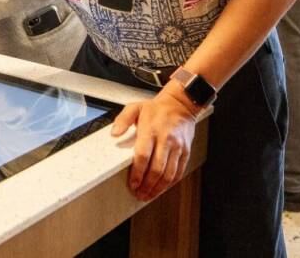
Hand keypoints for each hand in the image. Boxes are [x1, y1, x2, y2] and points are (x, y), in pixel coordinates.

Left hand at [110, 87, 197, 201]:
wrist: (181, 104)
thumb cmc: (156, 107)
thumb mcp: (135, 107)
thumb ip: (122, 120)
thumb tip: (114, 133)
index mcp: (151, 130)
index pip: (143, 156)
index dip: (137, 173)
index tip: (132, 183)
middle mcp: (165, 140)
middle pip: (156, 169)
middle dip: (147, 185)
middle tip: (139, 194)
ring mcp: (177, 147)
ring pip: (169, 174)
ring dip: (159, 188)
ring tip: (149, 195)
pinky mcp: (186, 151)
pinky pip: (179, 171)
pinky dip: (171, 183)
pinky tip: (163, 188)